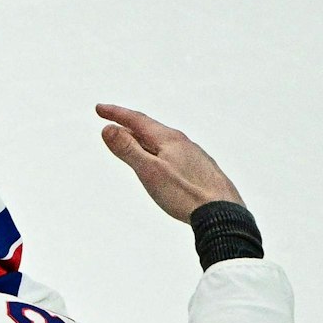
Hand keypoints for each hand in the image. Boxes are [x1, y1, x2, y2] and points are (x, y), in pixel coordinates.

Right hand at [98, 104, 243, 221]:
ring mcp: (193, 156)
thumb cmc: (185, 193)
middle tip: (112, 122)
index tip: (100, 109)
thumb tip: (108, 128)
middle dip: (128, 125)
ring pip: (163, 142)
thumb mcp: (149, 171)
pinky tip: (160, 162)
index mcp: (169, 139)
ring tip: (131, 140)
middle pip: (150, 129)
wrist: (223, 213)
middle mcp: (183, 143)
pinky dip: (158, 152)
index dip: (116, 114)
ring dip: (143, 139)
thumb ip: (127, 149)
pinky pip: (173, 154)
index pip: (137, 120)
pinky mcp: (199, 170)